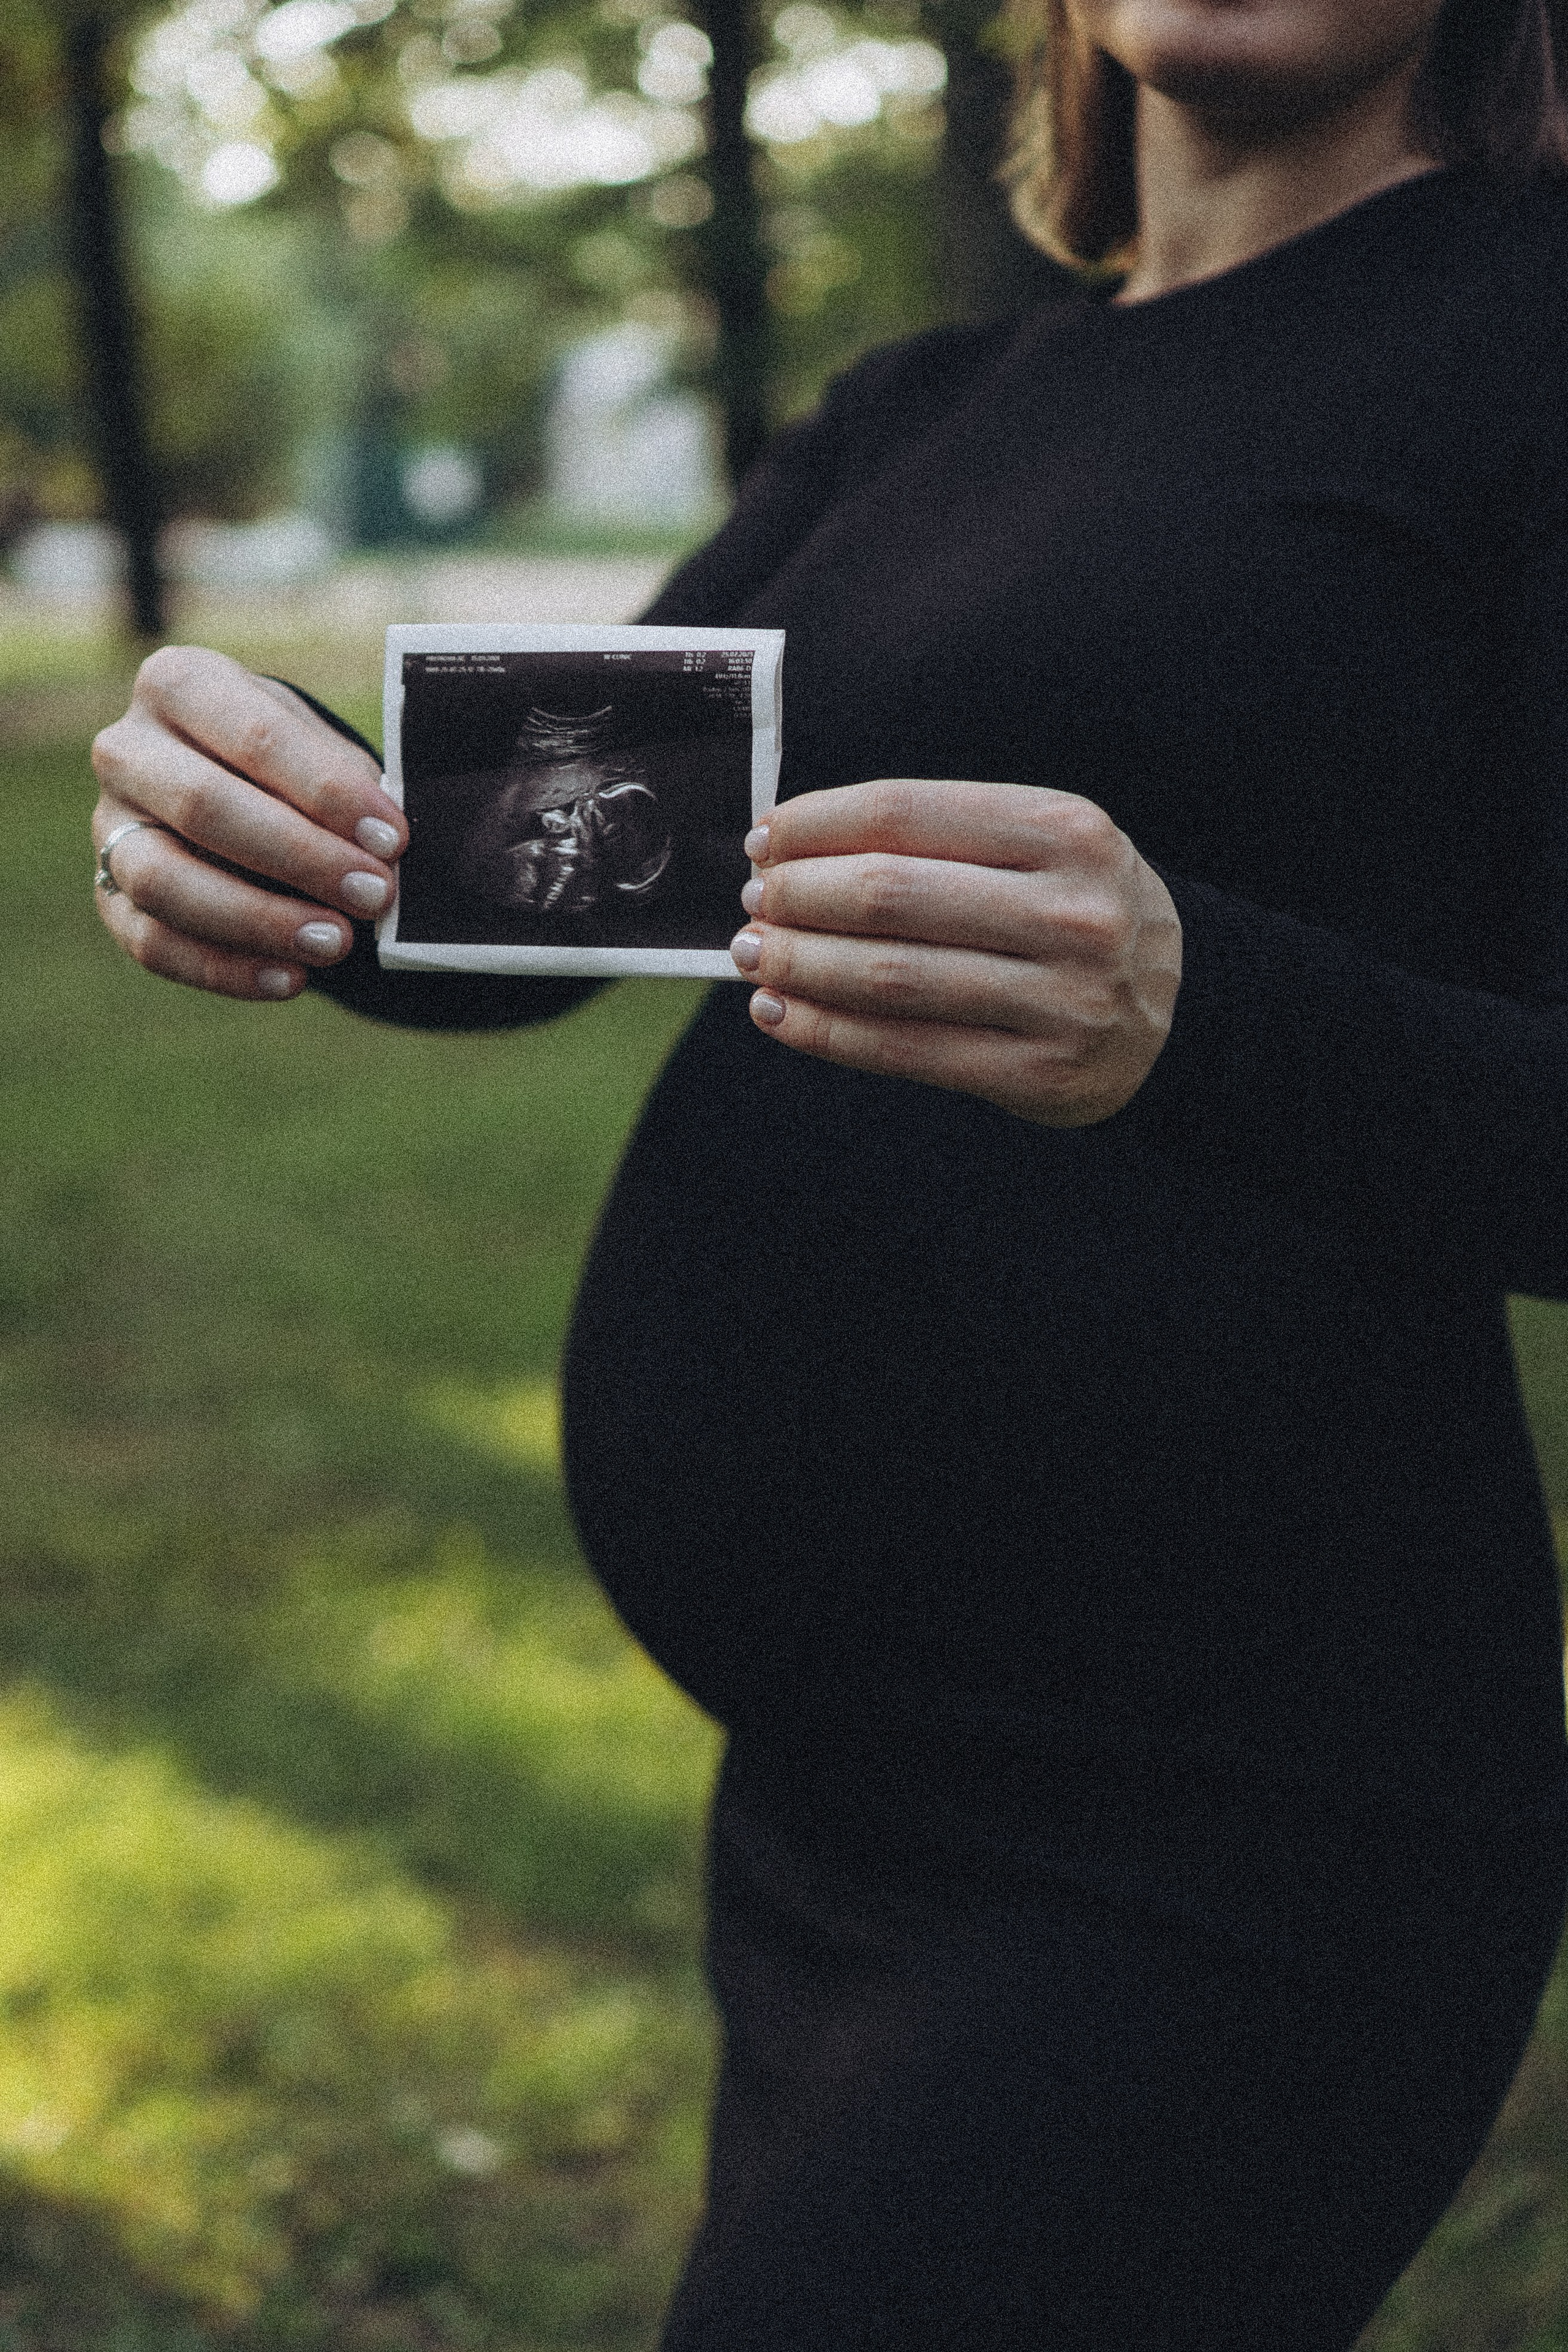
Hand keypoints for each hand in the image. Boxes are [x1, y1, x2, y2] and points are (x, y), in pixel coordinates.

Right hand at [90, 646, 405, 1000]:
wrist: (238, 788)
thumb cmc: (289, 763)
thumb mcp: (319, 745)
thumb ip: (346, 784)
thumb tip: (385, 847)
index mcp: (179, 684)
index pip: (254, 735)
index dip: (327, 792)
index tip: (393, 839)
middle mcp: (127, 750)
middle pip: (203, 806)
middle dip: (300, 858)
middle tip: (375, 895)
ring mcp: (108, 827)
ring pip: (164, 882)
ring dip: (258, 920)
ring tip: (337, 943)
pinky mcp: (108, 895)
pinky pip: (153, 943)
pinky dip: (225, 969)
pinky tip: (291, 979)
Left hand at [729, 779, 1181, 1126]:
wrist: (1186, 1012)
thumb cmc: (1080, 913)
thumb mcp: (1044, 847)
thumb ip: (943, 838)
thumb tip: (794, 847)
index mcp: (1065, 830)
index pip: (906, 812)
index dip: (817, 824)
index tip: (766, 839)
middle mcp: (1070, 911)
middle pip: (889, 896)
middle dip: (799, 897)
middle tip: (754, 902)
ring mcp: (1060, 998)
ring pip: (890, 977)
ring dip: (800, 965)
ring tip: (753, 955)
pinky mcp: (1038, 1072)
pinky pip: (905, 1050)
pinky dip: (827, 1032)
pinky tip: (779, 1013)